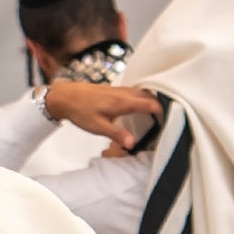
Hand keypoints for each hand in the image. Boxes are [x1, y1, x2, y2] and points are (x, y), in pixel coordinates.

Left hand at [45, 79, 161, 150]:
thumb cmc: (81, 112)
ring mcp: (118, 89)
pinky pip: (132, 90)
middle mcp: (123, 93)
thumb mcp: (98, 127)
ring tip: (156, 110)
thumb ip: (117, 134)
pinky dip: (140, 96)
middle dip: (158, 102)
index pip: (149, 102)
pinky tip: (138, 104)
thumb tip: (133, 144)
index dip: (161, 109)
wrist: (65, 96)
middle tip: (166, 114)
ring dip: (149, 98)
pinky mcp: (112, 89)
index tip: (169, 118)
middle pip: (147, 94)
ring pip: (140, 91)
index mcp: (122, 102)